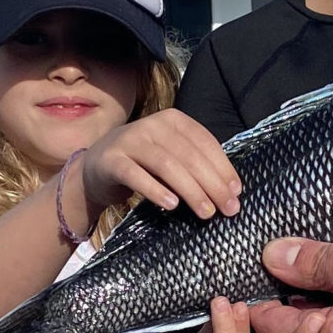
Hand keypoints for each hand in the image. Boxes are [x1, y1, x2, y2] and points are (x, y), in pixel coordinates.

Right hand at [80, 109, 241, 220]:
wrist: (96, 168)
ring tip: (206, 212)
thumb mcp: (171, 156)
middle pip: (188, 155)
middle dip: (212, 184)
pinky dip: (155, 190)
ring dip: (190, 190)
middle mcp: (152, 124)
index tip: (237, 192)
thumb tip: (231, 190)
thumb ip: (196, 164)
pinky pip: (136, 175)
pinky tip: (171, 205)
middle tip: (228, 209)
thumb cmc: (143, 164)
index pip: (204, 142)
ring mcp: (130, 140)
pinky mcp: (112, 160)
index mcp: (173, 119)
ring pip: (166, 165)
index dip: (223, 167)